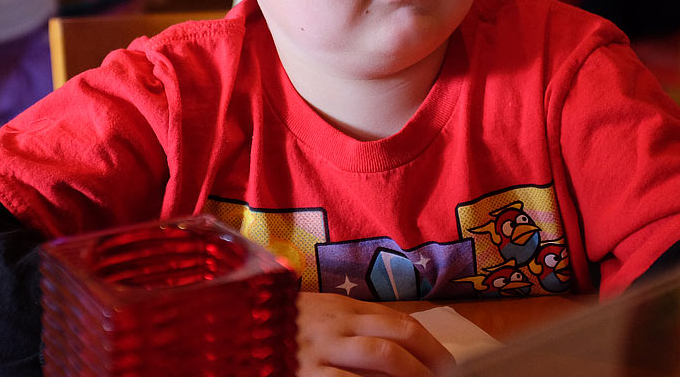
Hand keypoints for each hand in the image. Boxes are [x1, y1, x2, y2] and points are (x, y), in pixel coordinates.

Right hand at [297, 293, 453, 376]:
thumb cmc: (284, 324)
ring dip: (408, 375)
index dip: (429, 344)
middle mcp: (336, 326)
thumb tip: (401, 341)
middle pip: (394, 338)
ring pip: (377, 358)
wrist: (233, 325)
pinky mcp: (307, 374)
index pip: (398, 321)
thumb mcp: (321, 313)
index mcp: (343, 308)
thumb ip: (354, 322)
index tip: (447, 364)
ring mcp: (320, 351)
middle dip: (427, 361)